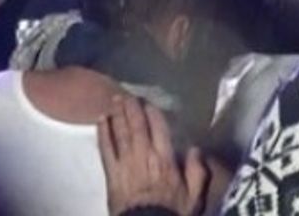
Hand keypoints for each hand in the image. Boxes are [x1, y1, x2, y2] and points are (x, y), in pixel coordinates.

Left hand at [98, 95, 207, 215]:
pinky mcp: (112, 173)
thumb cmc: (172, 213)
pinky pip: (106, 149)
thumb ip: (197, 171)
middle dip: (133, 108)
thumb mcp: (194, 196)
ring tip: (115, 99)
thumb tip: (196, 148)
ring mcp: (126, 163)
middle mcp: (145, 156)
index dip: (153, 113)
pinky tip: (100, 120)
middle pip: (138, 126)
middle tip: (128, 95)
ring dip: (118, 115)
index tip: (149, 102)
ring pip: (121, 133)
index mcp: (166, 160)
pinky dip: (103, 133)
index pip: (159, 128)